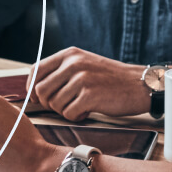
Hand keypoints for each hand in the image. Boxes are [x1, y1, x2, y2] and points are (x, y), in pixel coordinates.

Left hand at [27, 47, 148, 120]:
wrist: (139, 84)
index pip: (36, 70)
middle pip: (41, 90)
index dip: (32, 87)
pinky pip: (68, 113)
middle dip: (48, 103)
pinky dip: (75, 117)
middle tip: (63, 106)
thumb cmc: (111, 78)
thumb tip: (36, 89)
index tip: (36, 98)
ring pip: (54, 104)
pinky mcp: (89, 95)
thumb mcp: (84, 64)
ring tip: (79, 107)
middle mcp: (73, 63)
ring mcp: (81, 79)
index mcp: (69, 54)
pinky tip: (86, 112)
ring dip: (64, 111)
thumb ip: (62, 71)